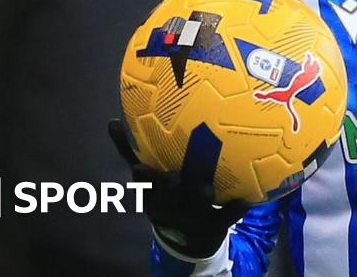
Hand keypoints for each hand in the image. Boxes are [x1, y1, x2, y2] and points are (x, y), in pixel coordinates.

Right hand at [108, 119, 248, 258]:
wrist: (187, 235)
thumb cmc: (166, 197)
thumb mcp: (148, 182)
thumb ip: (131, 152)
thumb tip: (111, 122)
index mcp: (154, 196)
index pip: (146, 186)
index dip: (144, 179)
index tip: (142, 169)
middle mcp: (171, 208)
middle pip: (169, 198)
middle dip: (170, 188)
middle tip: (175, 175)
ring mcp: (192, 216)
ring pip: (195, 206)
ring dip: (198, 196)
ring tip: (205, 187)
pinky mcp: (214, 224)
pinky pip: (225, 216)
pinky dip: (234, 209)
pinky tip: (245, 201)